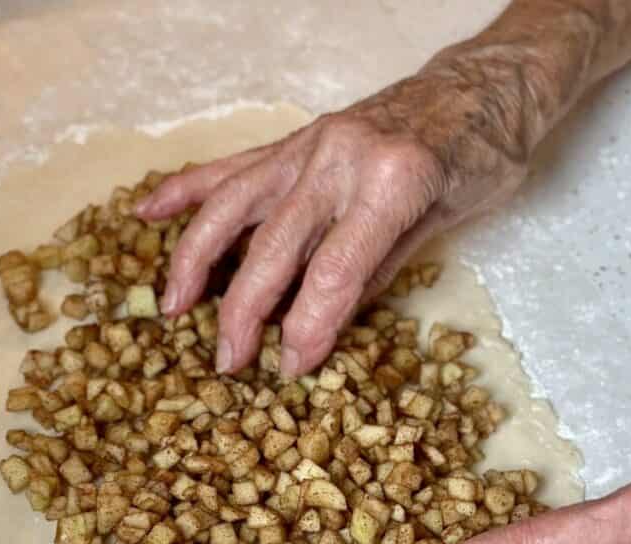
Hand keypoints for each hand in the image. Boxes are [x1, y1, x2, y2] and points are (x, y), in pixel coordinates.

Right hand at [136, 53, 544, 376]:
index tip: (289, 369)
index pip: (334, 275)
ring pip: (233, 204)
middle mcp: (340, 159)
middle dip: (243, 312)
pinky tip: (147, 212)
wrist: (483, 87)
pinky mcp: (296, 140)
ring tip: (171, 306)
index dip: (307, 329)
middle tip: (226, 362)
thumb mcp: (445, 223)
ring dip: (194, 258)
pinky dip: (187, 190)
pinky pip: (232, 167)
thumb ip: (377, 271)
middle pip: (274, 248)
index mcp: (391, 184)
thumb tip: (320, 323)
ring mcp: (311, 145)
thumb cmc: (483, 158)